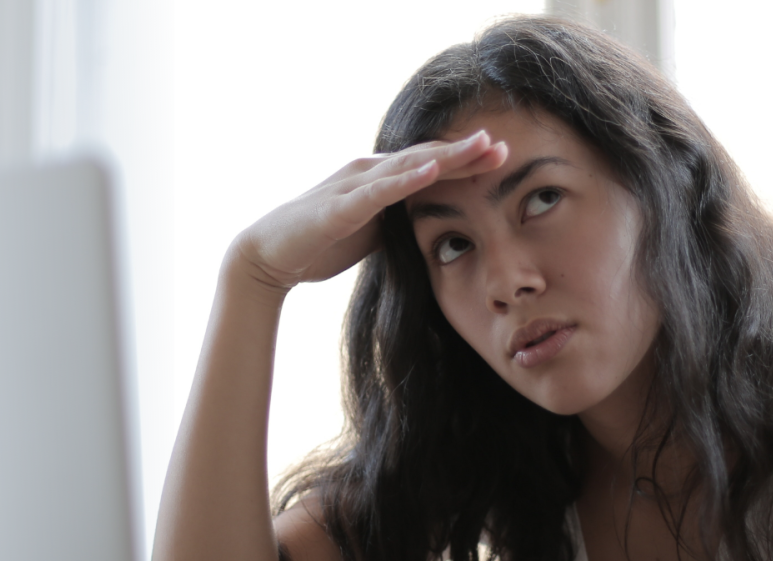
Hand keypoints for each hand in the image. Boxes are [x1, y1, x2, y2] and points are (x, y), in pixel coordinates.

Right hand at [230, 129, 507, 290]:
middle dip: (466, 152)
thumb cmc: (317, 243)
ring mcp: (353, 186)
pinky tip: (431, 171)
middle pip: (425, 158)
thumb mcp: (370, 231)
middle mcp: (367, 173)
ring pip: (407, 167)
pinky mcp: (339, 207)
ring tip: (480, 146)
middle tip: (505, 145)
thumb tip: (431, 226)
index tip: (504, 158)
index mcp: (377, 180)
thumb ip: (397, 221)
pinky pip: (378, 192)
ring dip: (445, 156)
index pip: (428, 166)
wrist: (267, 257)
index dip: (465, 161)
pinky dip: (406, 180)